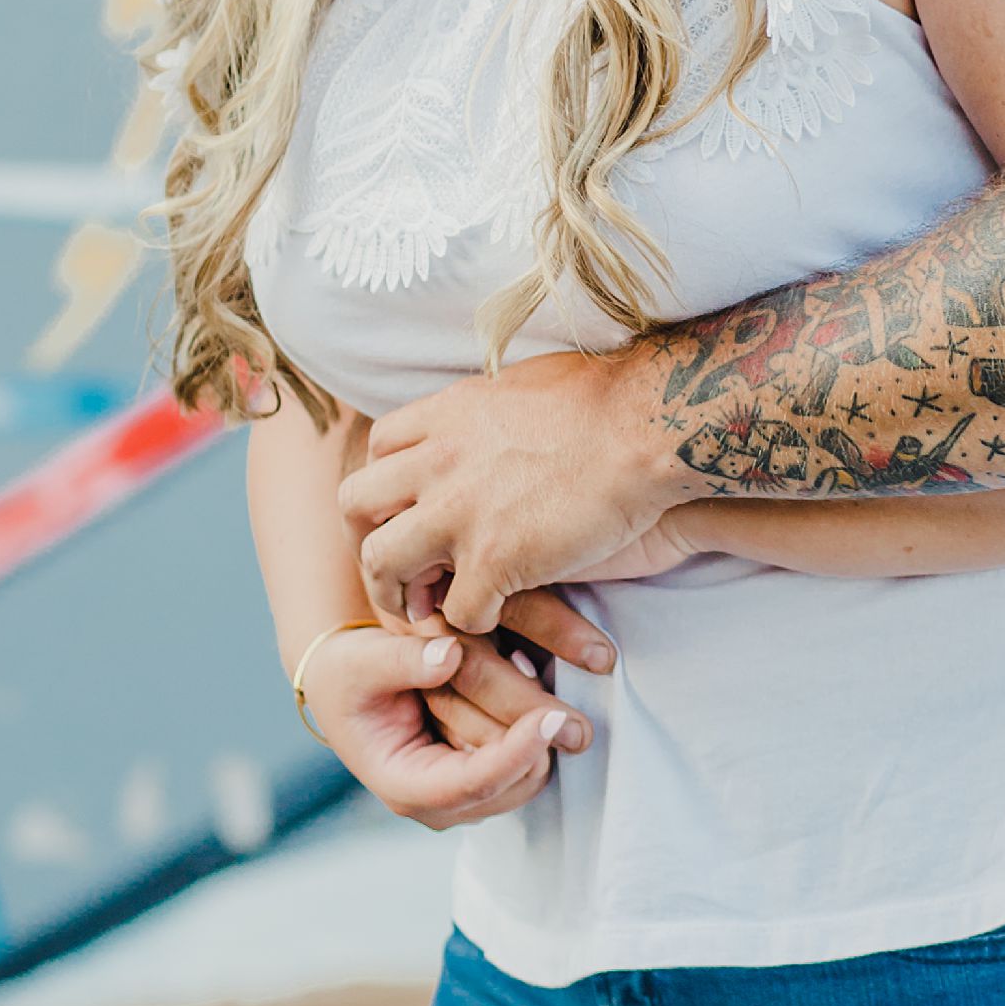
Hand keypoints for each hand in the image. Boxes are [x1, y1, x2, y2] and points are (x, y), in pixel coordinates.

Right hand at [296, 622, 587, 831]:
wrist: (349, 688)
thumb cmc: (350, 677)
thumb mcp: (361, 661)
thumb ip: (403, 660)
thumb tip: (450, 656)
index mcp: (404, 786)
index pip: (474, 783)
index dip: (516, 752)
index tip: (549, 718)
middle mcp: (441, 805)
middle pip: (515, 780)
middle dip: (528, 726)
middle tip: (517, 657)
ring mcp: (469, 798)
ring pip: (531, 771)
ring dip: (532, 721)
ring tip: (511, 660)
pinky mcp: (489, 781)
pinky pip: (531, 759)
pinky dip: (531, 722)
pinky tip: (514, 676)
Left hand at [355, 348, 674, 634]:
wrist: (648, 425)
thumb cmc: (608, 399)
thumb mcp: (523, 383)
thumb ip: (486, 411)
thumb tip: (485, 414)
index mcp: (446, 414)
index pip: (378, 448)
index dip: (386, 484)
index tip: (405, 509)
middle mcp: (437, 460)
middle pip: (356, 503)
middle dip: (365, 539)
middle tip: (395, 567)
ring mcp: (459, 512)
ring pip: (384, 563)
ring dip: (399, 592)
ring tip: (426, 607)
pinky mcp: (494, 560)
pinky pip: (455, 610)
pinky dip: (468, 621)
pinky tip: (494, 616)